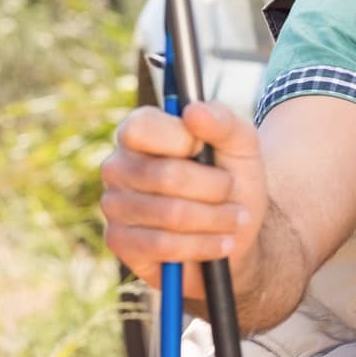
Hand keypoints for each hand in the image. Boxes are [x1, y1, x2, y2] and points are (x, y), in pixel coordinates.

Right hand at [101, 101, 268, 297]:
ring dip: (215, 219)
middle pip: (167, 176)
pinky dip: (202, 245)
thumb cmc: (234, 177)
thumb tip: (193, 111)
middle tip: (233, 192)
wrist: (237, 230)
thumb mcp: (242, 144)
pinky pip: (161, 245)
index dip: (186, 141)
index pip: (142, 128)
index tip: (211, 149)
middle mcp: (117, 166)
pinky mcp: (119, 241)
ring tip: (235, 218)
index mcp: (139, 132)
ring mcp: (113, 204)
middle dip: (216, 187)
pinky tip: (222, 243)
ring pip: (169, 213)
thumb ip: (223, 121)